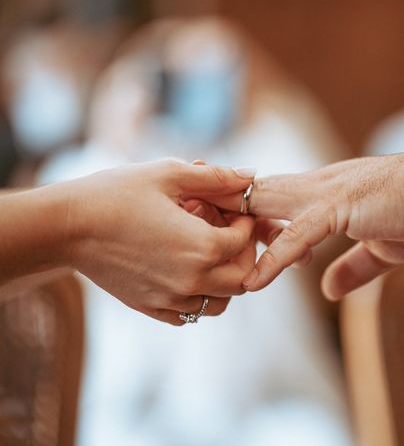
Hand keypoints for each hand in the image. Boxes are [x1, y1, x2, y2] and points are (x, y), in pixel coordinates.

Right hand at [60, 160, 255, 324]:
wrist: (66, 227)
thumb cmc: (116, 194)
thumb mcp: (169, 174)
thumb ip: (216, 178)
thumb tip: (251, 175)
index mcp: (202, 247)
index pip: (245, 242)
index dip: (246, 223)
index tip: (234, 210)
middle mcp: (191, 280)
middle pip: (242, 280)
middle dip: (244, 255)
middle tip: (229, 233)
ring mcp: (170, 298)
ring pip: (220, 303)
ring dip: (225, 280)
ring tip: (210, 253)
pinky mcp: (150, 307)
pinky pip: (189, 314)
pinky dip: (198, 297)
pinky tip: (186, 271)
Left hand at [215, 152, 403, 296]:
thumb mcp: (377, 250)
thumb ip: (350, 267)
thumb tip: (327, 289)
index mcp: (321, 192)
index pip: (267, 195)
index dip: (237, 205)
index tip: (207, 219)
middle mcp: (316, 186)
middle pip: (253, 191)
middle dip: (216, 203)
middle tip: (177, 216)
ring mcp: (326, 194)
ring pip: (265, 204)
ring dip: (232, 226)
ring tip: (197, 246)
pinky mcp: (342, 210)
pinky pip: (300, 235)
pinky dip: (276, 258)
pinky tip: (255, 282)